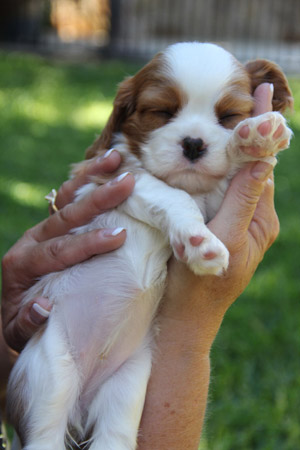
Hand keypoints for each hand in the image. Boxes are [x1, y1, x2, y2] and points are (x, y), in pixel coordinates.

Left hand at [1, 150, 134, 351]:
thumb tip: (43, 306)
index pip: (57, 251)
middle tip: (128, 184)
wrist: (14, 311)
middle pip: (65, 216)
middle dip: (97, 200)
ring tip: (116, 158)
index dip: (86, 243)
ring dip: (91, 177)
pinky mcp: (53, 225)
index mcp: (21, 266)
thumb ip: (28, 322)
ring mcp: (42, 230)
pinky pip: (69, 197)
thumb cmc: (23, 324)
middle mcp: (31, 242)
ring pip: (66, 198)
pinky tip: (106, 165)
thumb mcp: (20, 332)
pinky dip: (86, 180)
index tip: (118, 237)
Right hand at [138, 83, 280, 449]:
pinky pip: (221, 189)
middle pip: (252, 165)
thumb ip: (242, 199)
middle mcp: (252, 216)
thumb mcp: (223, 239)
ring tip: (226, 112)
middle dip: (250, 130)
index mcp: (260, 219)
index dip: (261, 128)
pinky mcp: (217, 225)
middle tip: (243, 92)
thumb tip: (264, 156)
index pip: (263, 164)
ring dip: (233, 145)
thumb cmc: (201, 286)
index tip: (259, 91)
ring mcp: (234, 220)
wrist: (184, 320)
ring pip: (236, 175)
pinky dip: (217, 167)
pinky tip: (207, 154)